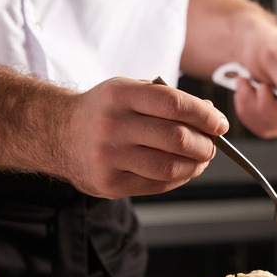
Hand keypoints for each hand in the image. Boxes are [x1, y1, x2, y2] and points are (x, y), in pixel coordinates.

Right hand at [65, 77, 228, 198]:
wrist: (56, 133)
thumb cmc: (103, 110)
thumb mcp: (129, 91)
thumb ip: (167, 100)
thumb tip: (209, 115)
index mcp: (120, 94)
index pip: (175, 104)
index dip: (205, 116)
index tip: (220, 124)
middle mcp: (112, 125)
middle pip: (177, 138)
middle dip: (205, 144)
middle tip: (212, 145)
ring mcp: (108, 157)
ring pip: (170, 166)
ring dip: (195, 165)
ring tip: (200, 160)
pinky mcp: (108, 184)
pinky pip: (157, 185)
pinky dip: (179, 179)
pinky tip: (183, 170)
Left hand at [234, 35, 276, 138]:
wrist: (249, 48)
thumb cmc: (268, 45)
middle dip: (271, 107)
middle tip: (261, 86)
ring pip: (275, 126)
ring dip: (253, 105)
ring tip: (248, 83)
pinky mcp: (274, 122)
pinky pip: (260, 126)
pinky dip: (246, 109)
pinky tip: (247, 91)